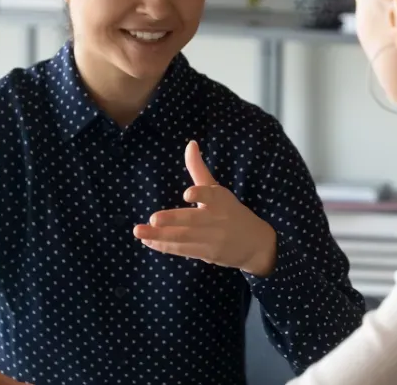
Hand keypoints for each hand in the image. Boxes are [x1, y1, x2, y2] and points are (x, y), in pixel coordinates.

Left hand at [133, 140, 277, 276]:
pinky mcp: (208, 254)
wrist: (256, 244)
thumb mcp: (218, 190)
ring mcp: (212, 239)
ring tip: (139, 232)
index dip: (200, 194)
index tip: (188, 194)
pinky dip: (165, 247)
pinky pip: (183, 250)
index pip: (210, 195)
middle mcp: (216, 219)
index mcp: (220, 199)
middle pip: (193, 220)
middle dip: (172, 220)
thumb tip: (190, 144)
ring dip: (160, 236)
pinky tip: (148, 242)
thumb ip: (199, 169)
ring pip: (184, 238)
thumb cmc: (230, 211)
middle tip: (153, 219)